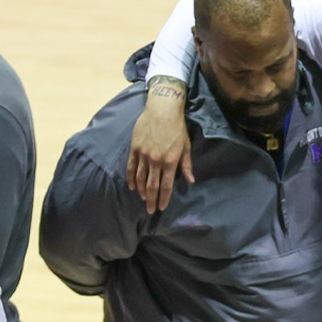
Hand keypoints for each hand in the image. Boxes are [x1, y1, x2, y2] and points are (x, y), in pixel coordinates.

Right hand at [127, 88, 193, 212]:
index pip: (166, 186)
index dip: (164, 198)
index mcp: (170, 162)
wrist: (162, 110)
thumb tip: (190, 180)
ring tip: (143, 199)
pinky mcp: (135, 149)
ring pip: (140, 178)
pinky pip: (131, 167)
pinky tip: (132, 186)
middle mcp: (155, 161)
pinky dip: (131, 178)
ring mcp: (143, 155)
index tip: (162, 208)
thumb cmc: (177, 128)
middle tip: (150, 210)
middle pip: (152, 186)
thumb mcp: (186, 146)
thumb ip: (186, 165)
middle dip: (151, 200)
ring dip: (141, 191)